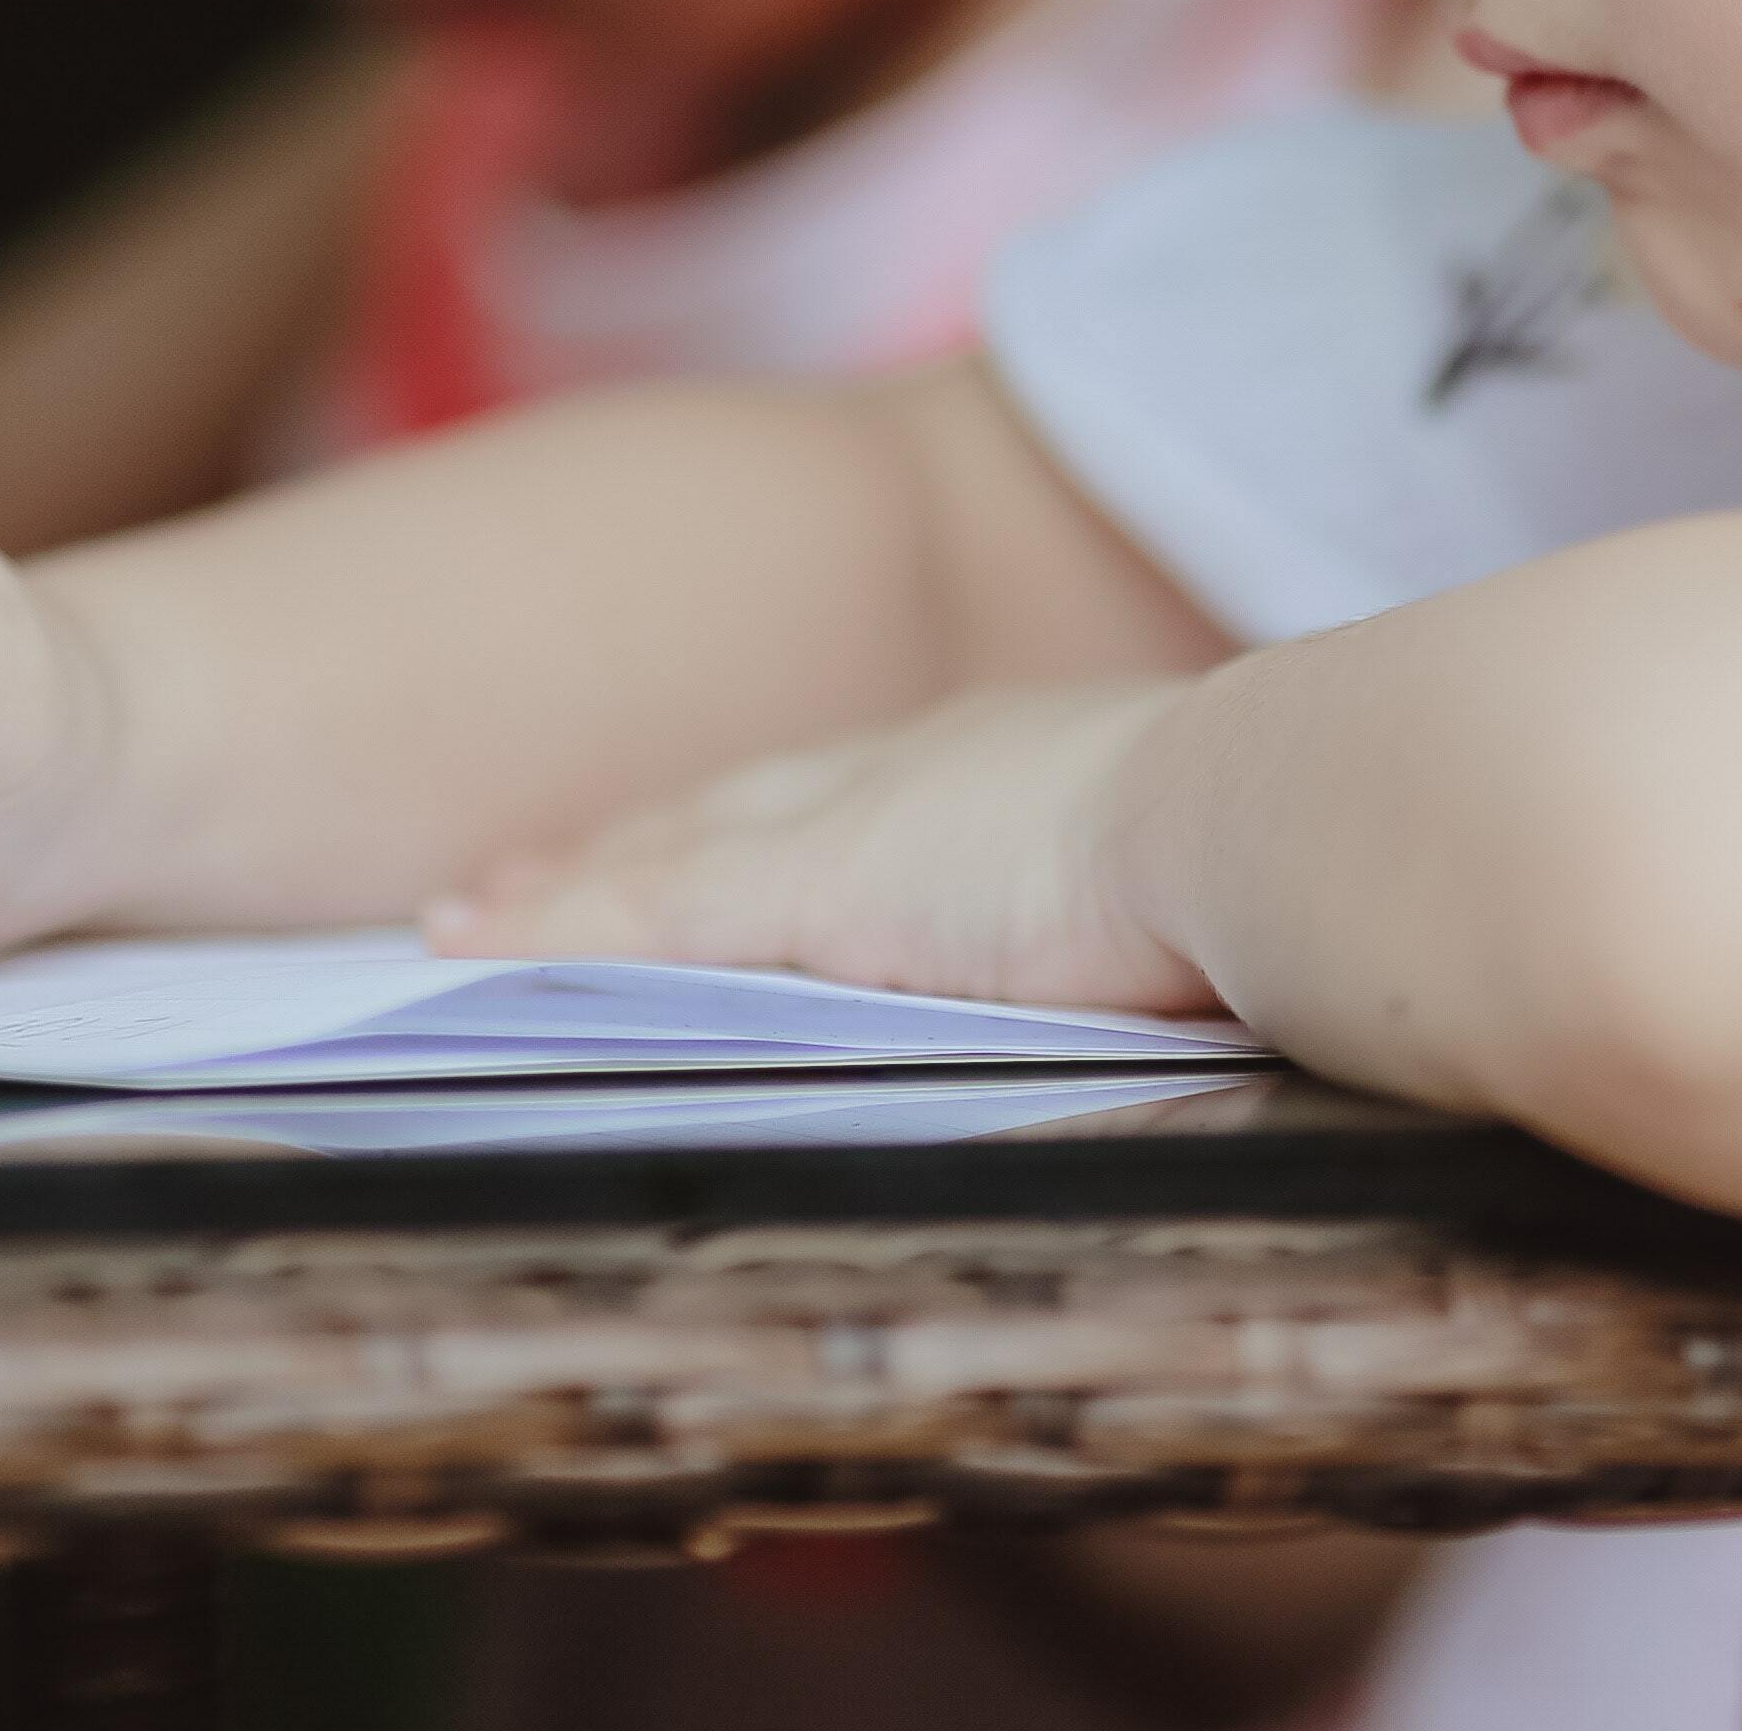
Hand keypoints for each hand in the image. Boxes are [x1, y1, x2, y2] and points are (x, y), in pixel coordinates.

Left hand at [426, 681, 1212, 1014]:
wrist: (1275, 807)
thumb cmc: (1277, 847)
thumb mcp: (1191, 880)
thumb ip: (1143, 918)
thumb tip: (1175, 971)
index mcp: (1006, 769)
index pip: (840, 801)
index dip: (749, 826)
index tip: (677, 849)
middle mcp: (914, 774)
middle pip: (728, 812)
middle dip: (626, 849)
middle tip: (511, 881)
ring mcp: (858, 828)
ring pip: (668, 862)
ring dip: (565, 894)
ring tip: (464, 922)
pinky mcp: (817, 887)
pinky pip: (650, 915)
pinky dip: (560, 933)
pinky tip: (477, 951)